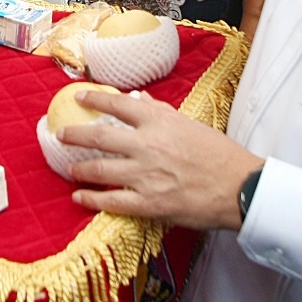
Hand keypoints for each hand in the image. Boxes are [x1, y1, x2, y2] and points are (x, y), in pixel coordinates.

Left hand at [59, 87, 264, 230]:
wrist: (239, 188)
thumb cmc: (220, 155)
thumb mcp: (191, 124)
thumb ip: (161, 112)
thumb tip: (138, 98)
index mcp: (159, 122)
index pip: (118, 105)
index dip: (95, 100)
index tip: (80, 98)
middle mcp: (147, 146)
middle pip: (99, 137)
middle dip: (75, 135)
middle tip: (62, 134)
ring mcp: (145, 176)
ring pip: (100, 169)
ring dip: (80, 168)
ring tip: (70, 169)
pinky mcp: (148, 204)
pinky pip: (111, 201)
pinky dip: (91, 199)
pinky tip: (79, 197)